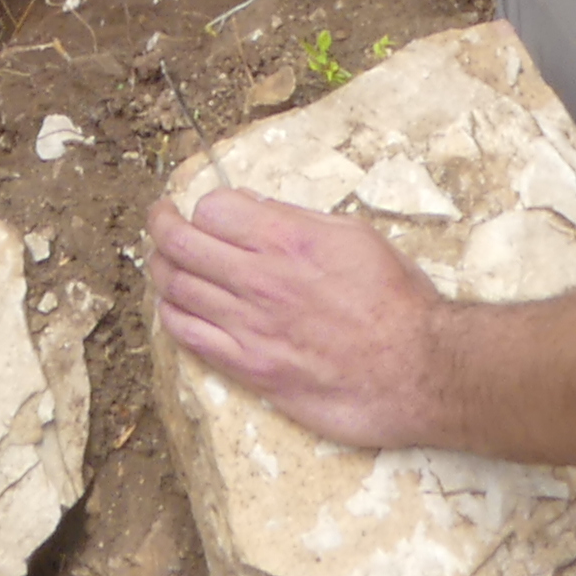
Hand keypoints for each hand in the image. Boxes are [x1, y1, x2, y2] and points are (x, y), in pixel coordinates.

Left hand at [150, 191, 453, 452]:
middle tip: (161, 219)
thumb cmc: (395, 299)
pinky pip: (187, 335)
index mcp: (286, 239)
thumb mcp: (354, 235)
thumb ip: (298, 218)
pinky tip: (175, 305)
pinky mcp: (248, 367)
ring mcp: (248, 326)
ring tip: (163, 261)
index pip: (212, 208)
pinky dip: (172, 314)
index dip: (208, 206)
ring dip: (162, 268)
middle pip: (180, 243)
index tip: (209, 211)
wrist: (414, 369)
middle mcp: (258, 279)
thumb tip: (256, 209)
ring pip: (175, 288)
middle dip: (162, 224)